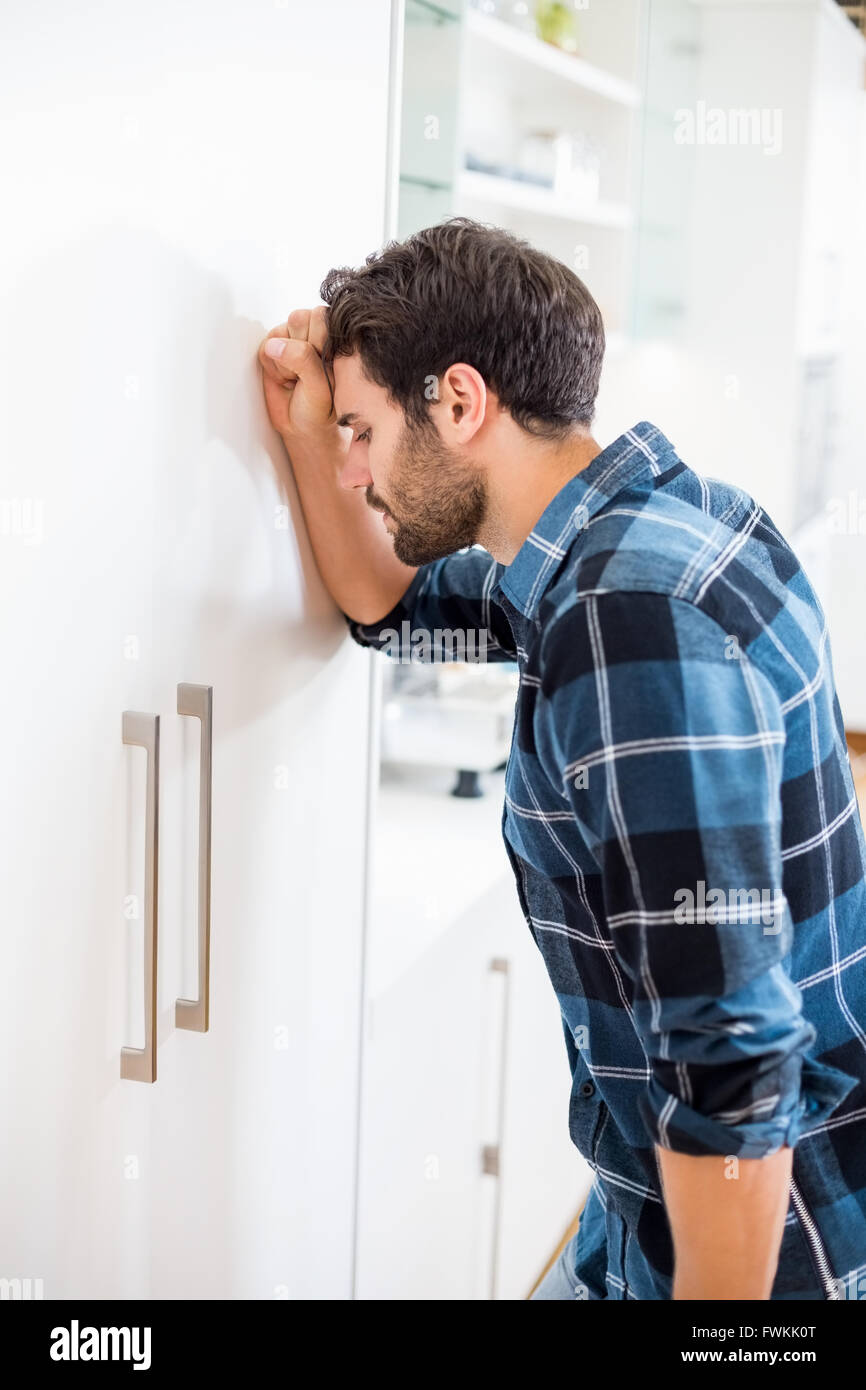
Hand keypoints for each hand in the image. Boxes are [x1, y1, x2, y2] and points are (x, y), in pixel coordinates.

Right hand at [258, 306, 338, 445]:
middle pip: (299, 318)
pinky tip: (284, 379)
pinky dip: (272, 366)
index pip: (321, 316)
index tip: (322, 364)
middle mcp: (315, 334)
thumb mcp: (319, 385)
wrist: (303, 428)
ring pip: (280, 332)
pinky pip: (266, 347)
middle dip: (300, 348)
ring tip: (296, 377)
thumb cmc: (320, 408)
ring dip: (285, 359)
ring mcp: (293, 340)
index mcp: (336, 338)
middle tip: (307, 373)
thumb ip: (303, 360)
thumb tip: (275, 345)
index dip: (317, 340)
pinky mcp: (275, 349)